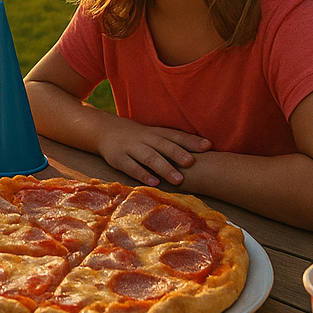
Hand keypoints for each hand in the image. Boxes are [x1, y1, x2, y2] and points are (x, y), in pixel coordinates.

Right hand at [95, 115, 210, 186]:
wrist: (104, 129)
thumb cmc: (138, 136)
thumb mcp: (154, 135)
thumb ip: (173, 142)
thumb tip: (203, 151)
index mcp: (156, 132)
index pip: (176, 135)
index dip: (191, 141)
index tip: (208, 146)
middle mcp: (145, 139)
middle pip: (163, 145)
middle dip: (178, 153)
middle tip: (192, 162)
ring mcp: (131, 148)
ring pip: (149, 157)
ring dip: (164, 168)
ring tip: (178, 179)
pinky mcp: (118, 158)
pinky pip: (131, 167)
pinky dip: (142, 174)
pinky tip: (154, 182)